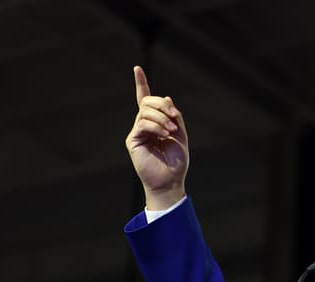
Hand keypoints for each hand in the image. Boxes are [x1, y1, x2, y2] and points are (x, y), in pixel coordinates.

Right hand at [126, 65, 188, 209]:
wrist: (170, 181)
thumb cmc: (176, 161)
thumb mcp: (181, 135)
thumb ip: (174, 116)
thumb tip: (166, 97)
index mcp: (156, 123)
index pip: (146, 100)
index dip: (141, 84)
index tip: (137, 68)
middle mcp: (144, 125)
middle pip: (148, 102)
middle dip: (163, 105)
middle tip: (176, 117)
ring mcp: (137, 132)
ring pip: (146, 112)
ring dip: (163, 118)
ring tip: (172, 130)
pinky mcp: (133, 140)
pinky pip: (143, 124)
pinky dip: (156, 126)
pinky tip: (165, 134)